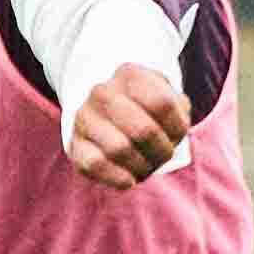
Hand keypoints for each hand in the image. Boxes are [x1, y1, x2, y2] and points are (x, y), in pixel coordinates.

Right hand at [65, 64, 196, 189]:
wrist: (107, 113)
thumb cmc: (148, 109)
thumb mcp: (168, 97)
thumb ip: (179, 109)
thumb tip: (175, 128)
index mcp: (130, 75)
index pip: (162, 103)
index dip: (177, 127)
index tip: (177, 134)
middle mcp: (103, 92)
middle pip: (144, 130)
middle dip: (162, 152)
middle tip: (163, 156)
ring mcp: (85, 118)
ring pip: (120, 149)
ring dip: (143, 167)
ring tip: (147, 166)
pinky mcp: (74, 145)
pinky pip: (95, 165)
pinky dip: (119, 178)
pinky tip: (129, 178)